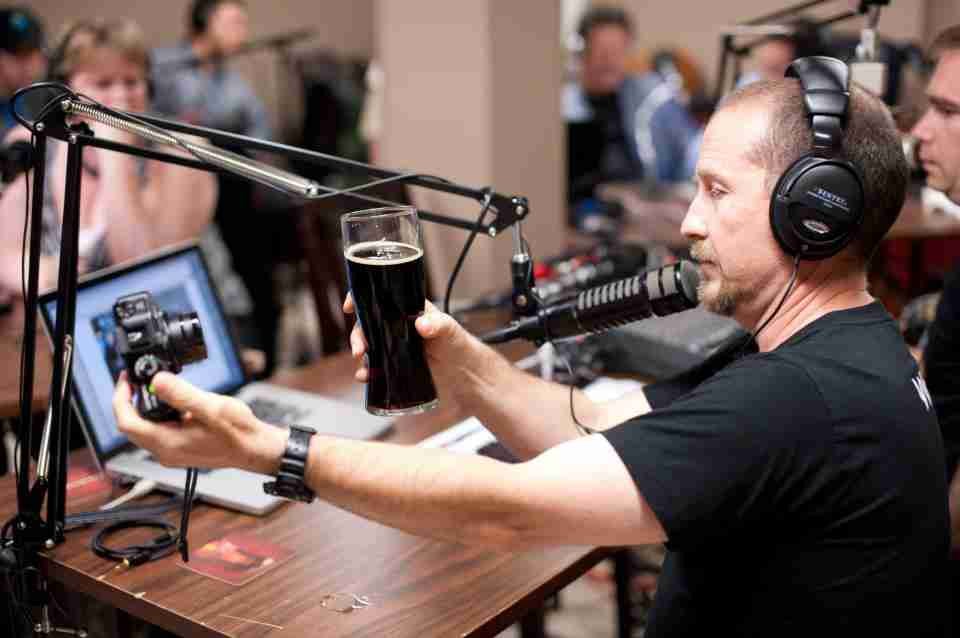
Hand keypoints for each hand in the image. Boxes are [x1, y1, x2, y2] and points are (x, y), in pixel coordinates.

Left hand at [113, 372, 286, 474]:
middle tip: (137, 379)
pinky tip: (173, 401)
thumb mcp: (212, 408)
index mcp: (167, 443)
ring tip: (155, 386)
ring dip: (144, 407)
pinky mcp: (180, 449)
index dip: (121, 398)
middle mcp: (165, 452)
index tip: (127, 379)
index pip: (126, 422)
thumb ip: (182, 395)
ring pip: (144, 428)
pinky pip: (158, 431)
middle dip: (129, 401)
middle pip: (131, 426)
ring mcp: (172, 452)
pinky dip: (158, 414)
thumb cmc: (238, 433)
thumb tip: (157, 381)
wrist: (254, 449)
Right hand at [343, 293, 494, 407]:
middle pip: (367, 324)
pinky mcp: (394, 364)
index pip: (379, 298)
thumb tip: (422, 324)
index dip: (361, 299)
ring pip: (368, 345)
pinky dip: (367, 372)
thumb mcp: (449, 330)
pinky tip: (364, 377)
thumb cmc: (458, 343)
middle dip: (358, 334)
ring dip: (360, 352)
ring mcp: (393, 345)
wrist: (463, 371)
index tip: (351, 306)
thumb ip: (438, 324)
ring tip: (363, 363)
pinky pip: (375, 367)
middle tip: (360, 349)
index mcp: (406, 310)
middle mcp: (396, 326)